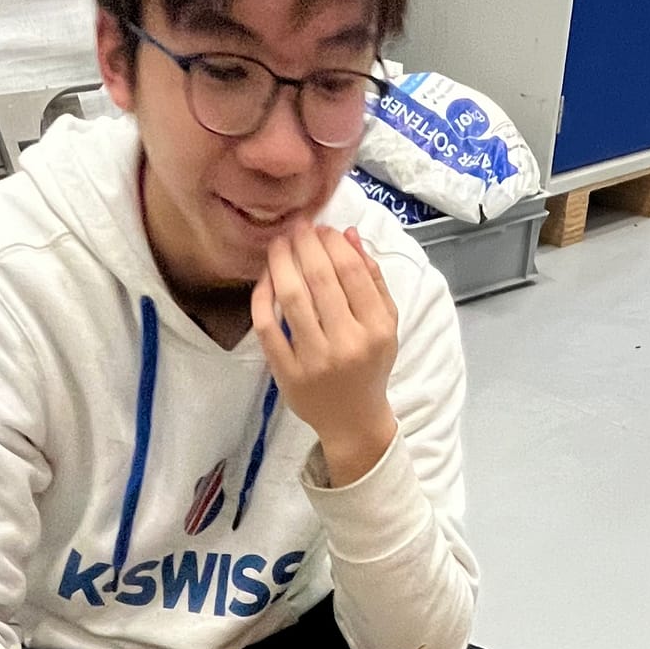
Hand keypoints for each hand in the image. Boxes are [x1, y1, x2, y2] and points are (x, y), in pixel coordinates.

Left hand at [252, 224, 398, 485]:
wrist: (353, 421)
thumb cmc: (370, 365)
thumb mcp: (386, 324)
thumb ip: (373, 279)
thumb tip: (348, 235)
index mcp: (377, 329)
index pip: (352, 271)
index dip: (332, 242)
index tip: (321, 229)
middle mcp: (347, 344)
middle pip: (319, 278)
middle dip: (304, 244)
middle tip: (296, 227)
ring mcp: (314, 361)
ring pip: (291, 297)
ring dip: (281, 261)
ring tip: (279, 244)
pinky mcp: (287, 373)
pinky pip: (267, 325)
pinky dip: (263, 296)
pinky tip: (266, 278)